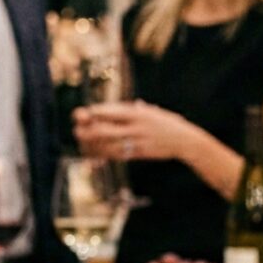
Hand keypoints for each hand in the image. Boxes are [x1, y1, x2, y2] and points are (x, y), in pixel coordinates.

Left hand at [74, 100, 200, 164]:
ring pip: (109, 144)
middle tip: (76, 130)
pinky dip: (103, 154)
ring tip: (81, 142)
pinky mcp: (139, 153)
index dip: (93, 113)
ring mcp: (137, 141)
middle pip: (106, 129)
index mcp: (138, 112)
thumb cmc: (168, 123)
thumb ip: (136, 109)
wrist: (185, 140)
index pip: (110, 111)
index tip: (83, 114)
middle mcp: (136, 126)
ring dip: (92, 144)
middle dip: (88, 131)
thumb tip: (122, 107)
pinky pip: (117, 155)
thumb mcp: (152, 111)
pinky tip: (94, 154)